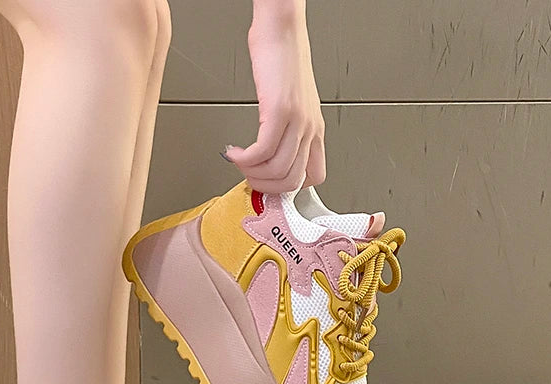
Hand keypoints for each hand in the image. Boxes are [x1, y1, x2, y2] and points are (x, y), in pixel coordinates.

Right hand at [224, 1, 325, 193]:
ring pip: (278, 171)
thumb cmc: (283, 58)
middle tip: (247, 177)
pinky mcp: (279, 111)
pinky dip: (244, 159)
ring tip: (239, 163)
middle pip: (293, 181)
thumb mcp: (292, 102)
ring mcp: (298, 121)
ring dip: (252, 174)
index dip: (289, 187)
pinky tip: (234, 152)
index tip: (268, 181)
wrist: (281, 28)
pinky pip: (262, 151)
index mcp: (315, 129)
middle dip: (265, 187)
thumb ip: (287, 130)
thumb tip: (270, 154)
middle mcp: (310, 128)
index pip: (314, 177)